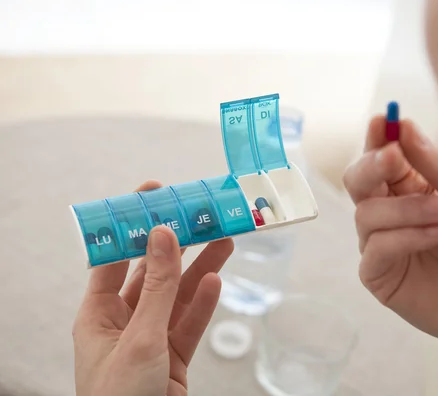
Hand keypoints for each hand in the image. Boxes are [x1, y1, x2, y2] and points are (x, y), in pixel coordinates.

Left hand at [73, 180, 233, 395]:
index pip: (114, 257)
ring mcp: (150, 338)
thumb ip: (158, 285)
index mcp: (97, 314)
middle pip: (154, 273)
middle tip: (201, 217)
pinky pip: (190, 322)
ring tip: (225, 240)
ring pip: (178, 295)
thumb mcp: (140, 336)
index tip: (153, 195)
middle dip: (178, 245)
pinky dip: (205, 303)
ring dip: (201, 269)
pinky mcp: (173, 356)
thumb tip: (163, 234)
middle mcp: (123, 322)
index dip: (132, 225)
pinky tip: (219, 281)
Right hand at [343, 118, 437, 344]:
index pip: (382, 157)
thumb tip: (402, 126)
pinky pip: (376, 248)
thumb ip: (435, 164)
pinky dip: (405, 237)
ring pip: (366, 213)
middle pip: (357, 180)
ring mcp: (383, 244)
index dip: (377, 137)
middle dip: (372, 165)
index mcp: (411, 187)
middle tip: (394, 158)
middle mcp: (391, 212)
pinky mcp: (380, 275)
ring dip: (405, 208)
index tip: (382, 121)